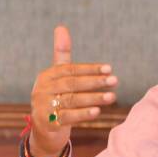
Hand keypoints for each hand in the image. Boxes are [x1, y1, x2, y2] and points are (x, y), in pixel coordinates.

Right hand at [29, 26, 117, 156]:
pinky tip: (98, 111)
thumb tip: (61, 27)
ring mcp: (43, 106)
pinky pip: (68, 117)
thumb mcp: (58, 76)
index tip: (109, 68)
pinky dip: (83, 114)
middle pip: (72, 84)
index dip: (90, 69)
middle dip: (95, 82)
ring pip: (72, 100)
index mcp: (47, 76)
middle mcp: (43, 89)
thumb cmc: (55, 97)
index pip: (71, 70)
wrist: (44, 129)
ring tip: (112, 96)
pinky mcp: (47, 122)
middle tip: (114, 80)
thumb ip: (61, 54)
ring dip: (93, 98)